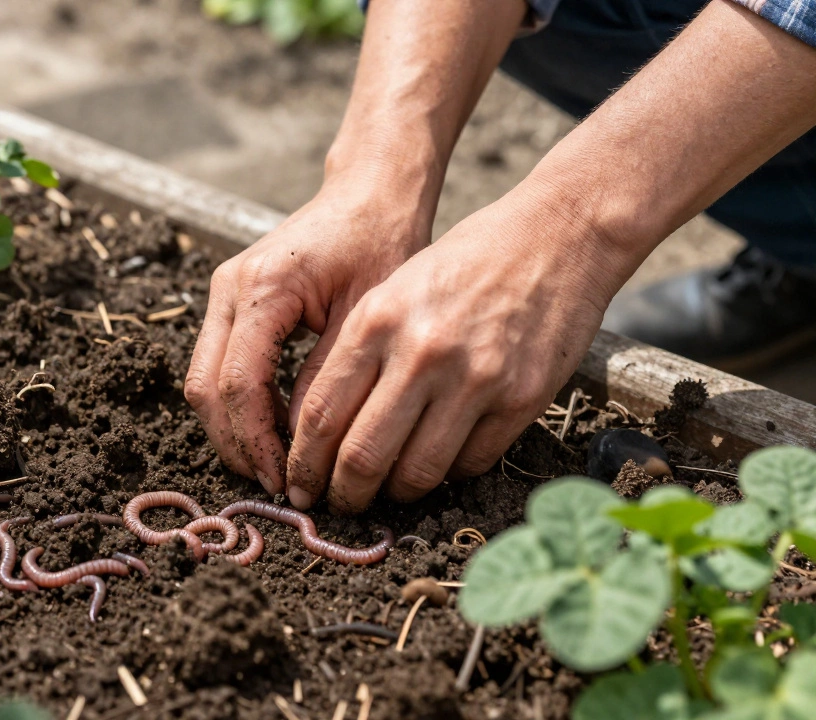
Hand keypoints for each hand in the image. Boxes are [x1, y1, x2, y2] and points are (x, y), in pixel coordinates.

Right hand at [184, 175, 431, 494]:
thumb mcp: (366, 318)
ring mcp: (222, 294)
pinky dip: (239, 405)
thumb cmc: (381, 244)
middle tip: (278, 483)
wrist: (369, 194)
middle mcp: (229, 288)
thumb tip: (306, 449)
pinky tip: (278, 428)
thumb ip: (329, 380)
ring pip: (201, 382)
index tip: (285, 479)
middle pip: (204, 388)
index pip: (238, 383)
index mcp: (262, 287)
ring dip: (234, 429)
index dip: (257, 440)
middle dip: (237, 443)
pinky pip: (217, 366)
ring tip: (278, 464)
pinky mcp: (230, 302)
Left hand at [285, 187, 623, 511]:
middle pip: (361, 455)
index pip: (319, 414)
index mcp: (376, 320)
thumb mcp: (395, 289)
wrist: (557, 235)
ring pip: (416, 472)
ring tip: (387, 491)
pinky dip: (448, 474)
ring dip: (395, 493)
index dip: (303, 462)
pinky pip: (469, 463)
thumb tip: (320, 430)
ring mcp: (474, 379)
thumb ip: (359, 352)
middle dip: (342, 493)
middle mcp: (421, 352)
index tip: (299, 484)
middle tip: (339, 504)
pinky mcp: (520, 399)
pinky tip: (439, 463)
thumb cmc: (465, 263)